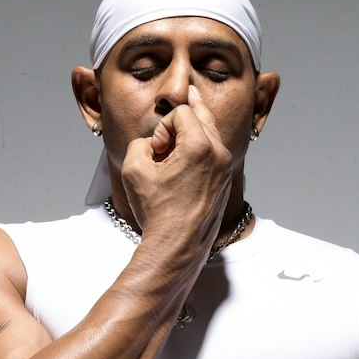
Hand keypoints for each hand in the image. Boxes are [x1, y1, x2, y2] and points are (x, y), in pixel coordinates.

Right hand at [120, 86, 232, 252]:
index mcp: (201, 146)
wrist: (176, 247)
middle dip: (180, 122)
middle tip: (167, 131)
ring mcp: (225, 169)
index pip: (182, 111)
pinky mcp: (225, 182)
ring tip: (172, 154)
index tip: (156, 151)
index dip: (162, 127)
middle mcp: (220, 154)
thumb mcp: (133, 168)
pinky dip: (197, 154)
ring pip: (209, 134)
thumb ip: (141, 142)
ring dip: (189, 137)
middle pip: (202, 115)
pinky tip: (182, 169)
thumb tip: (153, 143)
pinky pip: (213, 154)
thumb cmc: (157, 212)